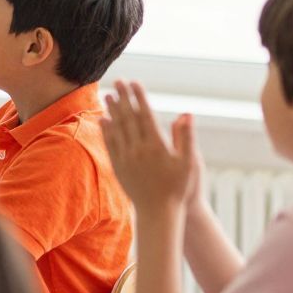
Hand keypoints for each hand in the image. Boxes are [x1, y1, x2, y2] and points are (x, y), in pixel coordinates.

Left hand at [100, 81, 198, 217]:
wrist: (158, 211)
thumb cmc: (178, 187)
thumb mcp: (189, 162)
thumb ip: (186, 137)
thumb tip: (186, 114)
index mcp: (156, 146)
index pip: (145, 115)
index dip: (139, 97)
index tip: (135, 82)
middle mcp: (138, 150)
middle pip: (128, 118)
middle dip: (123, 98)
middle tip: (118, 81)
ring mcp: (126, 158)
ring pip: (116, 129)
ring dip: (112, 111)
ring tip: (108, 95)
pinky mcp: (118, 167)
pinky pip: (110, 144)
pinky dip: (106, 130)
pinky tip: (103, 120)